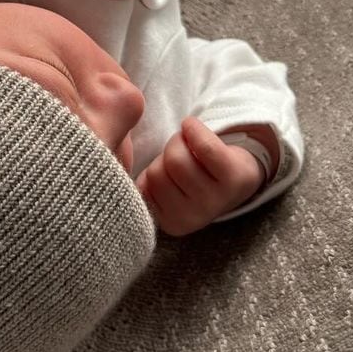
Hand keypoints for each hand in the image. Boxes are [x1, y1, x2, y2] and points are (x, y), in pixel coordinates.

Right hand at [135, 116, 265, 236]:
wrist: (236, 170)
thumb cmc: (191, 175)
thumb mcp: (160, 187)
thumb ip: (139, 185)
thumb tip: (116, 170)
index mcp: (171, 224)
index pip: (143, 186)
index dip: (154, 168)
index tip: (170, 171)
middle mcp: (194, 219)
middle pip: (159, 171)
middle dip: (166, 155)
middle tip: (183, 155)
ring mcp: (216, 200)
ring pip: (177, 157)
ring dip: (180, 140)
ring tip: (191, 146)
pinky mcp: (234, 179)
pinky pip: (204, 147)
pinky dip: (194, 128)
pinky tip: (193, 127)